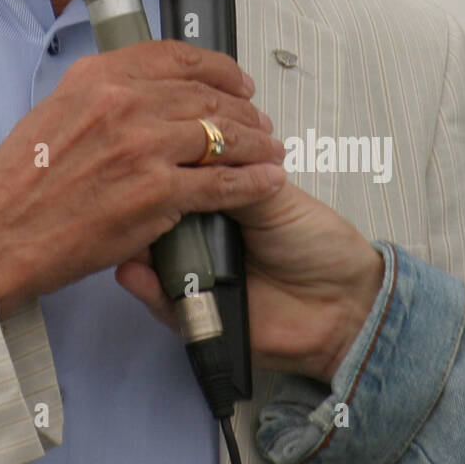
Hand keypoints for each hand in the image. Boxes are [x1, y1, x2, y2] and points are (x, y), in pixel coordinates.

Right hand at [0, 40, 286, 318]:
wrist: (1, 232)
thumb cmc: (21, 182)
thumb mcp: (54, 112)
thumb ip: (100, 97)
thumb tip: (138, 94)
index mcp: (98, 78)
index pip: (176, 58)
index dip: (217, 68)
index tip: (234, 79)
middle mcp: (123, 103)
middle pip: (206, 95)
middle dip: (243, 109)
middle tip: (258, 120)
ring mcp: (143, 146)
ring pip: (222, 135)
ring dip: (255, 143)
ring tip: (269, 150)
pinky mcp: (157, 192)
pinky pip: (221, 182)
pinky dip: (252, 181)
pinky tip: (266, 180)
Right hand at [117, 178, 384, 384]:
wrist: (343, 303)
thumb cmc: (315, 242)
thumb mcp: (275, 195)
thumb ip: (232, 175)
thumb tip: (188, 149)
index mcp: (219, 202)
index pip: (178, 182)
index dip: (159, 169)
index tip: (138, 154)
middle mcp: (199, 236)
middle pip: (155, 218)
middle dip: (137, 206)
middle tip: (123, 191)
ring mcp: (193, 275)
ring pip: (149, 259)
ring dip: (131, 245)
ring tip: (121, 229)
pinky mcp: (191, 314)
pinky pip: (160, 301)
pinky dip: (143, 287)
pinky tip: (132, 270)